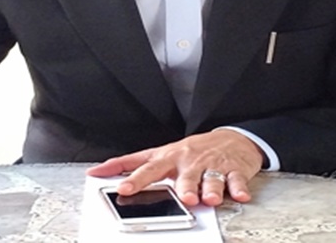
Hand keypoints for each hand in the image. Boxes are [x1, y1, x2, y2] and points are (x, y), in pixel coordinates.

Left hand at [86, 129, 264, 206]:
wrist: (232, 137)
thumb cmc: (192, 149)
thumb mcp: (160, 152)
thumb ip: (130, 164)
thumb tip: (97, 171)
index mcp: (169, 157)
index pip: (149, 168)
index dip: (135, 179)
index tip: (122, 189)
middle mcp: (190, 161)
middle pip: (185, 175)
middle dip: (183, 186)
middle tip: (182, 197)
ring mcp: (212, 165)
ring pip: (211, 178)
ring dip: (210, 188)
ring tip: (208, 198)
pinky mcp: (234, 169)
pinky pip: (236, 179)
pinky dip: (238, 188)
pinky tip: (238, 195)